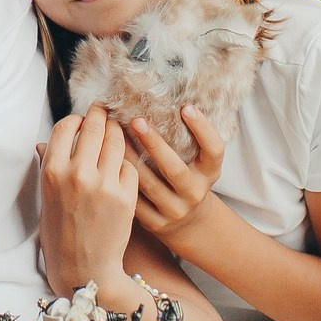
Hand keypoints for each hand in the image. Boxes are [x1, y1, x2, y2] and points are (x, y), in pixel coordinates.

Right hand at [38, 107, 138, 292]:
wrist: (84, 268)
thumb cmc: (61, 232)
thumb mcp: (47, 197)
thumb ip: (49, 165)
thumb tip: (48, 140)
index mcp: (53, 172)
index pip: (66, 126)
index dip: (76, 119)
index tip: (82, 119)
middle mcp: (78, 174)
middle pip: (94, 127)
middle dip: (101, 115)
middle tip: (105, 110)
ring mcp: (104, 185)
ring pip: (117, 141)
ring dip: (118, 131)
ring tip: (118, 130)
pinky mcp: (126, 197)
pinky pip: (130, 166)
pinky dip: (127, 163)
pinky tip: (123, 165)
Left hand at [128, 107, 227, 246]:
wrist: (188, 224)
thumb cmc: (188, 179)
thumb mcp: (197, 162)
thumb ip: (188, 139)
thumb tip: (173, 96)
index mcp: (209, 174)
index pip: (213, 150)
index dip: (203, 129)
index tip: (187, 107)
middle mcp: (195, 194)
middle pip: (174, 169)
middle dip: (154, 143)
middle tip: (136, 120)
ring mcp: (174, 211)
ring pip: (148, 184)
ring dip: (129, 158)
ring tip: (114, 136)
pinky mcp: (155, 223)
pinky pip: (133, 199)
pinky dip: (119, 179)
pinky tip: (107, 160)